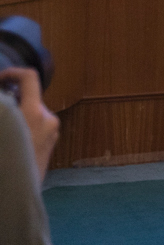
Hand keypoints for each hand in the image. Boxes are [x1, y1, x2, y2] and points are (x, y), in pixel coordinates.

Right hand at [1, 67, 58, 182]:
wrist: (16, 196)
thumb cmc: (6, 162)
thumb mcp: (3, 130)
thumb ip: (3, 110)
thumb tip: (3, 99)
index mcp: (34, 113)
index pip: (30, 78)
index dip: (13, 72)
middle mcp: (48, 119)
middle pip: (28, 97)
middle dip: (9, 99)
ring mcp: (52, 131)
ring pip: (30, 113)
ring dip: (14, 115)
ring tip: (3, 129)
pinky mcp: (51, 143)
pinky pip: (35, 126)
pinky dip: (21, 126)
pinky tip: (9, 139)